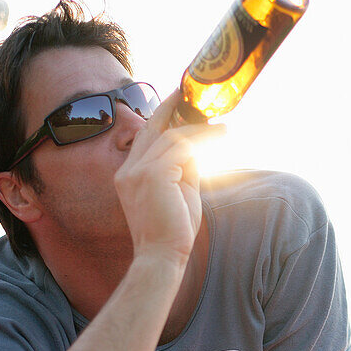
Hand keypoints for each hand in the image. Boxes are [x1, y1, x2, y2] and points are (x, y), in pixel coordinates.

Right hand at [115, 89, 224, 264]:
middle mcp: (128, 169)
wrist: (162, 256)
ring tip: (222, 127)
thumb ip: (185, 168)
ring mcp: (137, 171)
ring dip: (199, 129)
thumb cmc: (172, 231)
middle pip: (151, 127)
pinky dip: (202, 141)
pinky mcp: (153, 175)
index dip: (161, 118)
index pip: (144, 137)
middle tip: (191, 94)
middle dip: (171, 107)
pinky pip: (181, 148)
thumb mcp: (180, 192)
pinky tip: (220, 137)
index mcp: (129, 174)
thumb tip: (198, 148)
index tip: (180, 106)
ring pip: (171, 137)